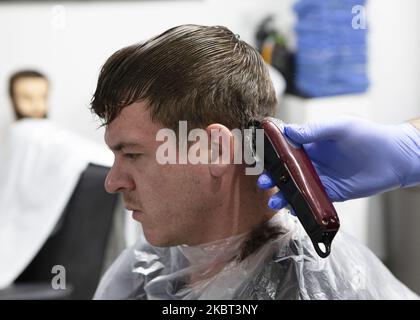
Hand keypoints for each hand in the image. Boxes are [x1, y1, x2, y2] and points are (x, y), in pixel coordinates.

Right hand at [258, 116, 419, 209]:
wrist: (392, 158)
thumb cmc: (368, 136)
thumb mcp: (339, 127)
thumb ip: (314, 130)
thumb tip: (289, 132)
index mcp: (311, 143)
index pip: (285, 148)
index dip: (271, 154)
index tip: (259, 158)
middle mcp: (312, 162)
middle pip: (286, 170)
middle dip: (272, 177)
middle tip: (263, 182)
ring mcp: (320, 178)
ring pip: (295, 187)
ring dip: (283, 194)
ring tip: (274, 200)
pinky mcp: (330, 193)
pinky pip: (311, 200)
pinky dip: (299, 205)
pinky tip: (291, 207)